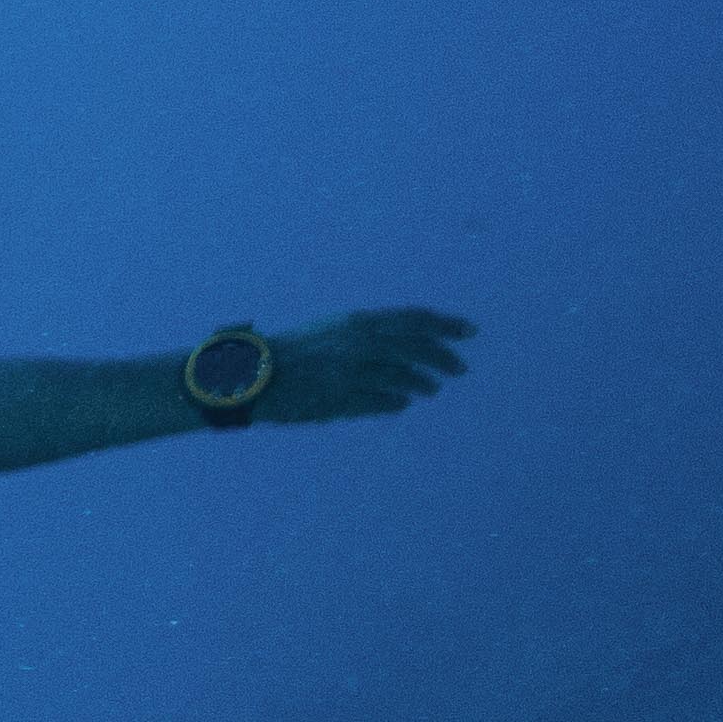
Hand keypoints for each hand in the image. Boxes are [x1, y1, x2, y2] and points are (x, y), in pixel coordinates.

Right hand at [263, 306, 477, 425]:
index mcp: (358, 322)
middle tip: (459, 368)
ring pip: (404, 377)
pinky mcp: (342, 399)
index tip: (470, 331)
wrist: (252, 373)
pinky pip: (382, 401)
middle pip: (418, 348)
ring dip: (423, 382)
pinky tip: (402, 402)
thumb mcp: (332, 330)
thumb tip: (399, 345)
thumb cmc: (292, 351)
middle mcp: (360, 344)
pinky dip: (396, 401)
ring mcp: (352, 372)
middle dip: (444, 357)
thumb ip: (366, 335)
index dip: (446, 324)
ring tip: (431, 389)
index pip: (415, 319)